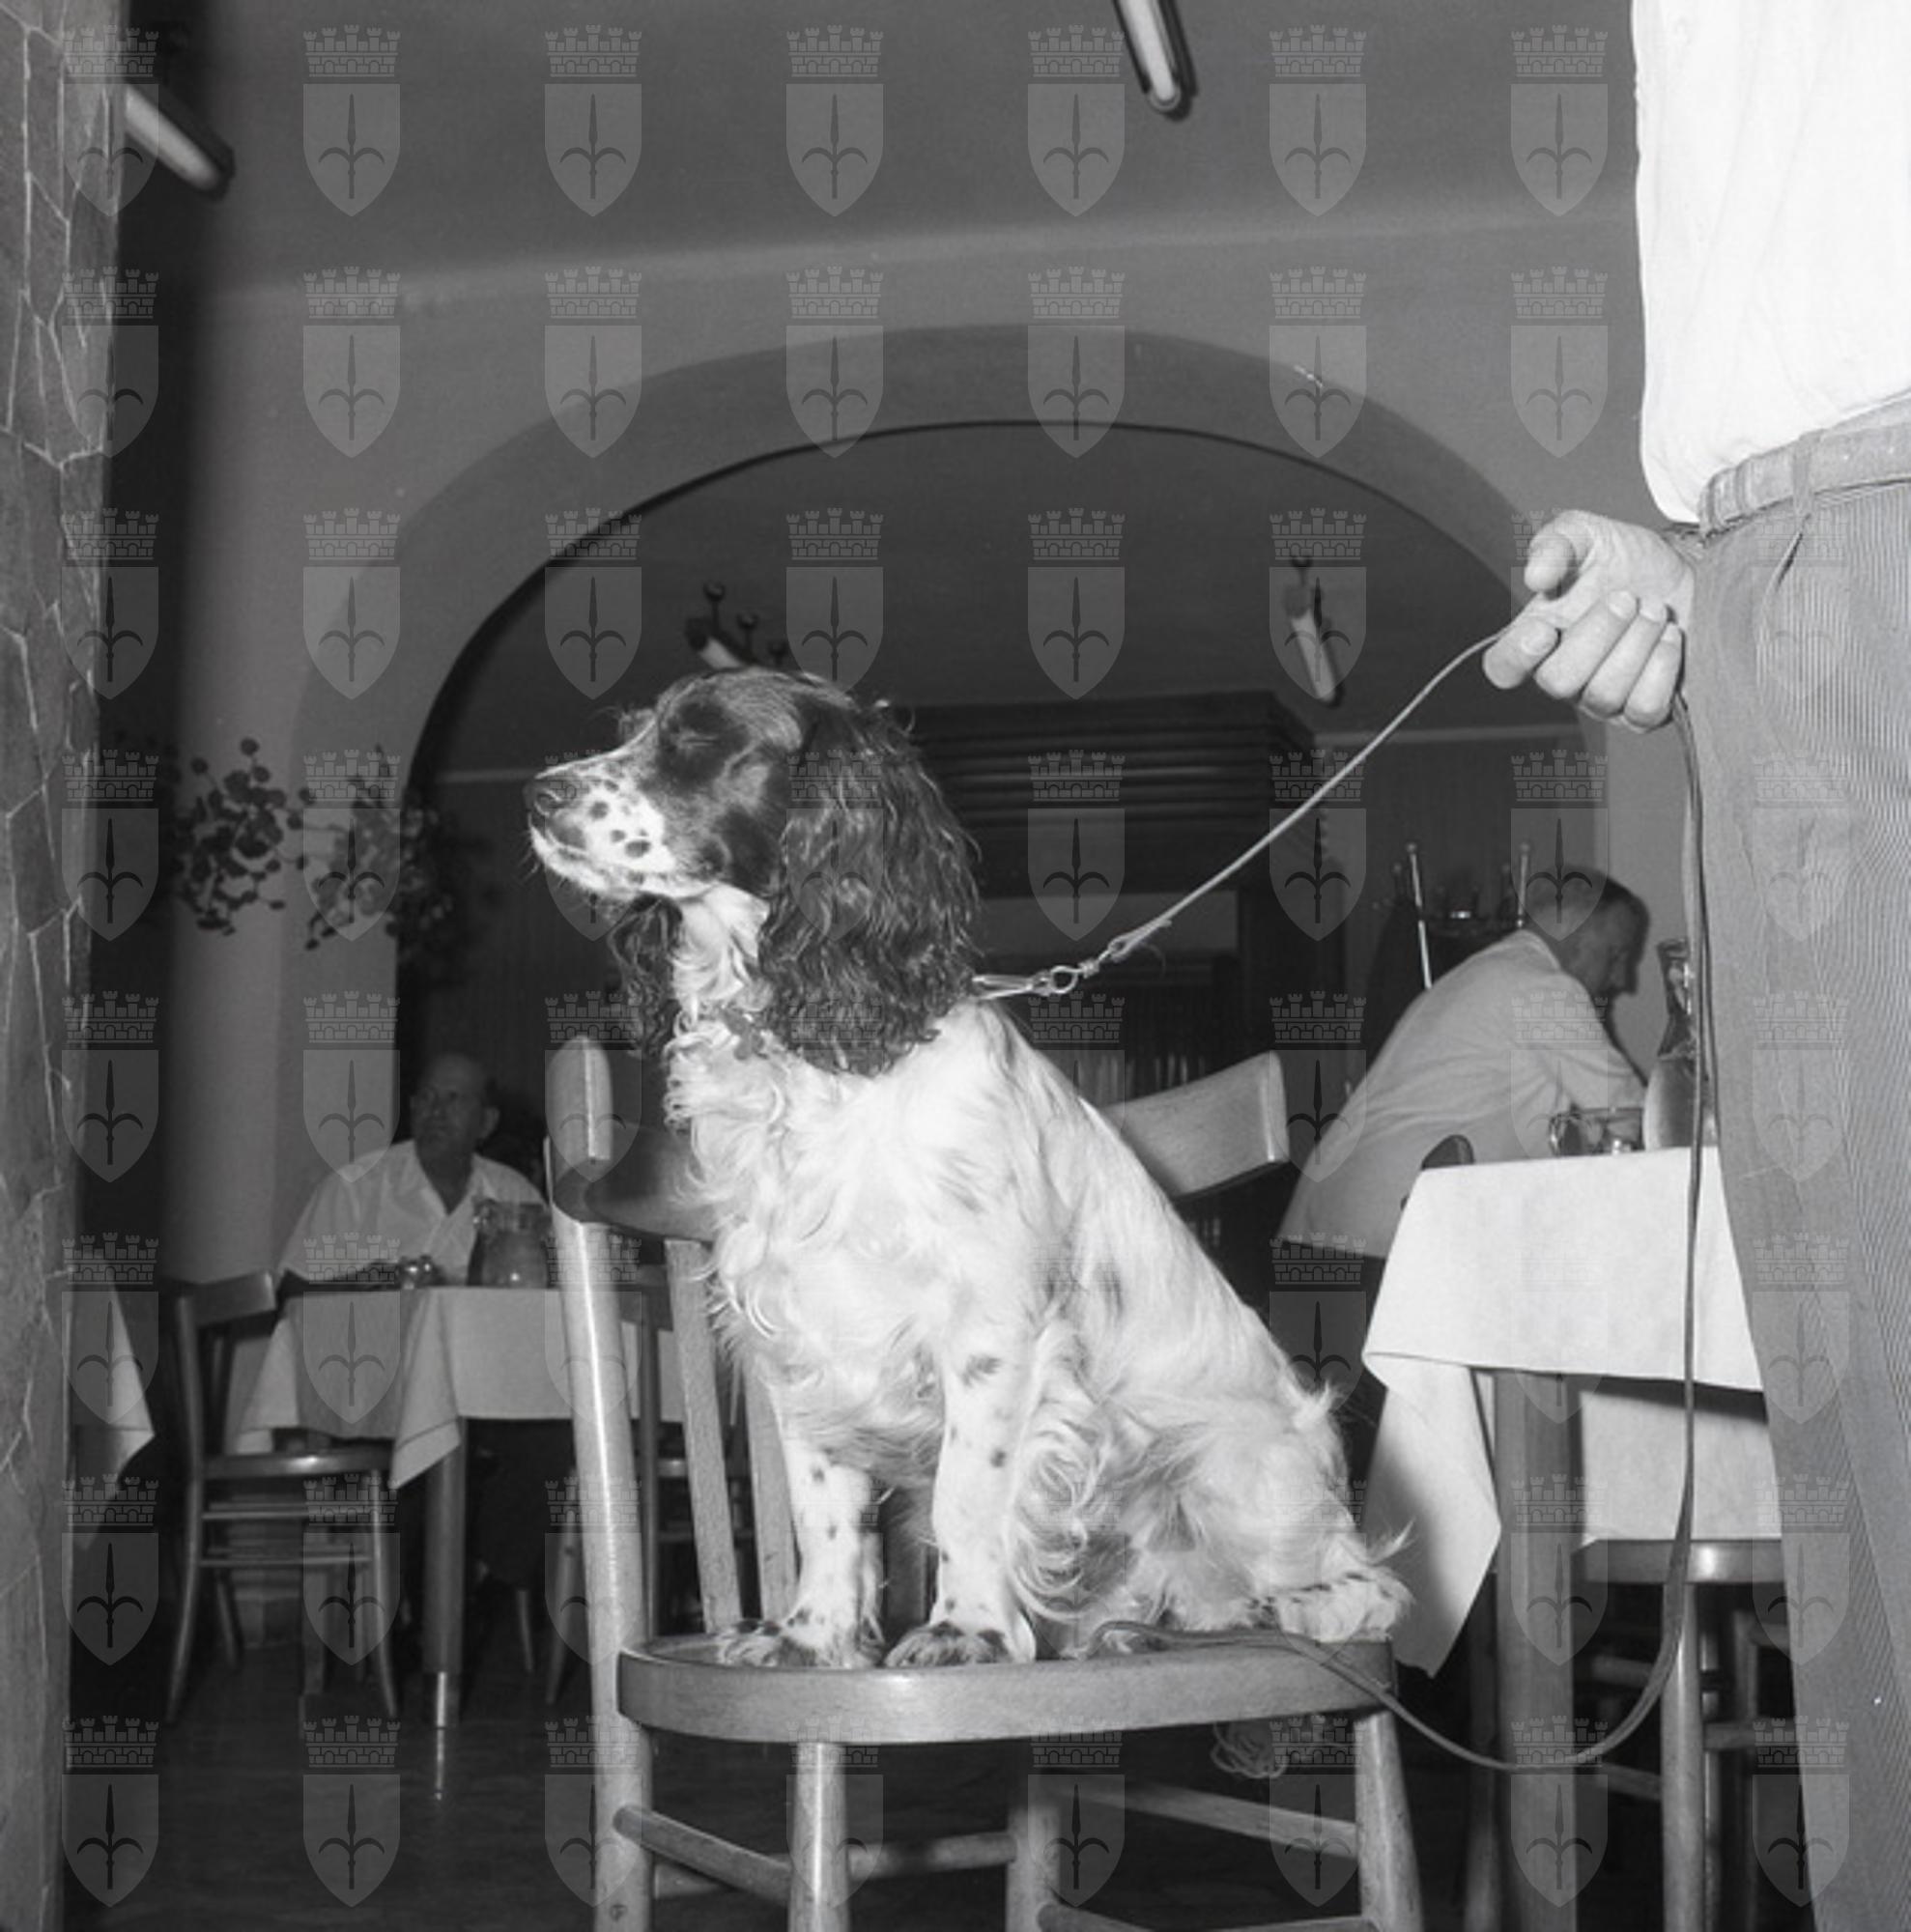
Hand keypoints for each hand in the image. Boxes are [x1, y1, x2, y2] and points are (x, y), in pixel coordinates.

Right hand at [1483, 510, 1693, 729]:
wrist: (1688, 576)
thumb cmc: (1629, 561)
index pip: (1502, 667)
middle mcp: (1563, 675)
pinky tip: (1670, 638)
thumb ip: (1556, 544)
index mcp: (1536, 636)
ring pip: (1604, 694)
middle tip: (1626, 598)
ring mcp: (1600, 700)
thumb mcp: (1589, 534)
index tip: (1546, 630)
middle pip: (1557, 681)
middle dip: (1600, 633)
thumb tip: (1536, 577)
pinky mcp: (1641, 713)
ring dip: (1637, 642)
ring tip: (1654, 610)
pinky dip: (1662, 667)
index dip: (1516, 657)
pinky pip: (1644, 708)